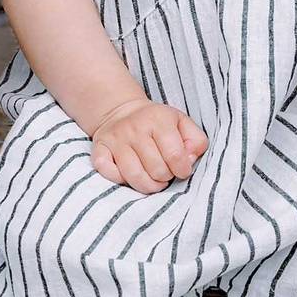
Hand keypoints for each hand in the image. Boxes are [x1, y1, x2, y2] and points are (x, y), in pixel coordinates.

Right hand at [89, 97, 206, 194]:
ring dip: (148, 185)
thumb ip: (196, 141)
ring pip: (134, 176)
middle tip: (165, 173)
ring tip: (153, 181)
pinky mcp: (100, 148)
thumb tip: (188, 161)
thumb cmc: (157, 123)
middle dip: (165, 177)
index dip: (182, 170)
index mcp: (158, 119)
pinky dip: (120, 180)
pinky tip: (130, 176)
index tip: (181, 170)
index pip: (175, 156)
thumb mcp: (183, 123)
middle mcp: (135, 128)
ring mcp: (116, 139)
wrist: (121, 110)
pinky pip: (107, 172)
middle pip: (156, 169)